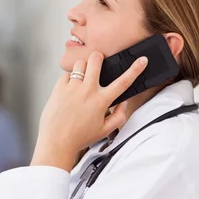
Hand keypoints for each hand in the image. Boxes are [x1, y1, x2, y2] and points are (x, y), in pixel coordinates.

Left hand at [31, 51, 147, 170]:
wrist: (56, 142)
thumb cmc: (78, 138)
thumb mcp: (105, 130)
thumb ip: (119, 116)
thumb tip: (123, 103)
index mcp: (101, 101)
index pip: (123, 81)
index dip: (135, 69)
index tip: (142, 60)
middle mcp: (87, 91)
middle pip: (96, 60)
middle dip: (99, 57)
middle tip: (99, 61)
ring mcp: (72, 88)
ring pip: (80, 64)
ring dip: (84, 67)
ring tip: (83, 77)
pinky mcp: (58, 88)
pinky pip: (66, 74)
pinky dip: (69, 78)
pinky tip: (70, 88)